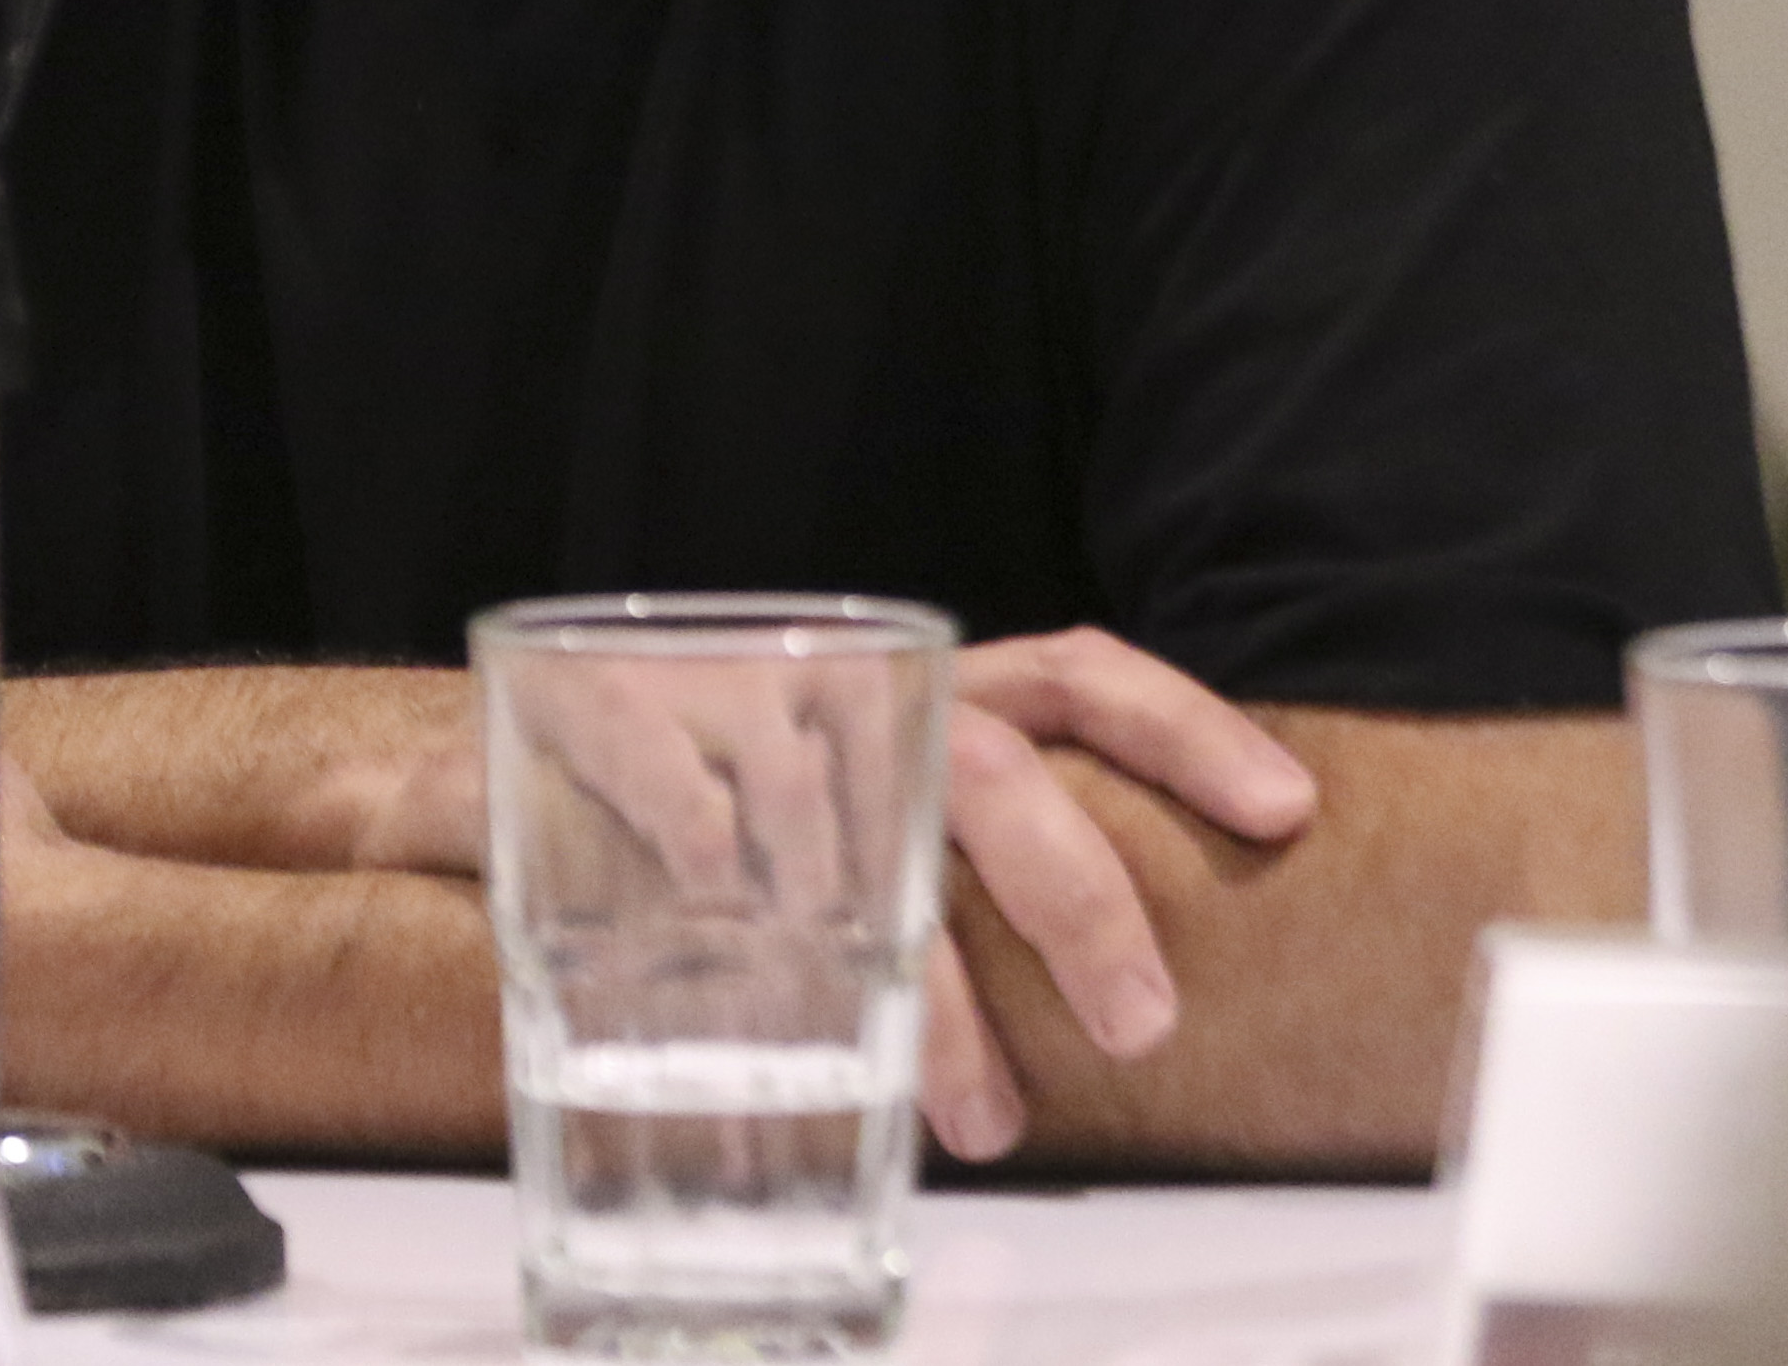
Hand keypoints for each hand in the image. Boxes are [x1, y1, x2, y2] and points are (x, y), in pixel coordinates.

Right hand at [359, 624, 1317, 1163]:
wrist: (500, 733)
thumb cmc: (718, 793)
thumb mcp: (856, 803)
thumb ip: (962, 864)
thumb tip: (1124, 967)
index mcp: (925, 682)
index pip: (1081, 672)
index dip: (1187, 729)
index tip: (1287, 810)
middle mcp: (852, 683)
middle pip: (1001, 772)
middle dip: (1082, 903)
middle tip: (1145, 1026)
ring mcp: (737, 702)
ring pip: (866, 834)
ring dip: (932, 993)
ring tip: (980, 1116)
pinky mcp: (619, 726)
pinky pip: (688, 798)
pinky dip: (726, 870)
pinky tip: (763, 972)